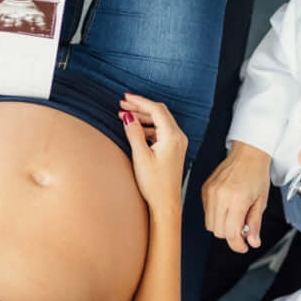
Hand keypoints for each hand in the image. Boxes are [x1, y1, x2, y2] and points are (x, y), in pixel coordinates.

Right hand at [119, 93, 187, 211]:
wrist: (166, 204)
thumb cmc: (154, 184)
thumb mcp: (141, 157)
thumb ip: (134, 134)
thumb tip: (127, 116)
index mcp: (172, 136)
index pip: (156, 110)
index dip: (140, 101)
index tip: (125, 97)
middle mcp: (178, 137)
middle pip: (159, 113)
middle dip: (141, 106)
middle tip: (122, 103)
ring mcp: (177, 143)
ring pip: (160, 121)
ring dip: (143, 117)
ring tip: (125, 115)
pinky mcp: (174, 149)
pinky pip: (161, 131)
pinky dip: (148, 127)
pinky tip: (135, 129)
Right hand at [202, 141, 271, 252]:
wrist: (247, 153)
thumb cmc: (256, 173)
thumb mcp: (261, 201)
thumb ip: (255, 224)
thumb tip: (253, 242)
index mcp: (237, 199)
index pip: (231, 233)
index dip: (237, 245)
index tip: (243, 247)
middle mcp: (220, 196)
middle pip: (218, 232)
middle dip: (230, 235)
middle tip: (242, 229)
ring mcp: (210, 192)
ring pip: (209, 224)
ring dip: (221, 227)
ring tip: (234, 217)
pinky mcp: (205, 190)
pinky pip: (206, 212)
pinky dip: (216, 215)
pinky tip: (227, 208)